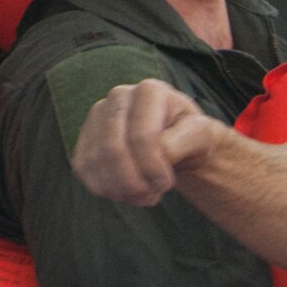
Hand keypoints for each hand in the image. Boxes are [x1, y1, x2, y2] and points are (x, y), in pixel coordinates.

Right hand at [71, 80, 225, 205]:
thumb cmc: (191, 136)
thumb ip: (185, 140)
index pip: (141, 137)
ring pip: (94, 162)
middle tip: (153, 195)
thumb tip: (159, 152)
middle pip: (112, 150)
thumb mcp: (202, 135)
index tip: (166, 183)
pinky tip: (128, 192)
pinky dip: (105, 189)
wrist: (177, 142)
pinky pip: (84, 169)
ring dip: (120, 189)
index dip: (153, 168)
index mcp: (150, 91)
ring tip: (144, 195)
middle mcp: (119, 96)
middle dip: (133, 183)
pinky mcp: (84, 137)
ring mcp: (97, 116)